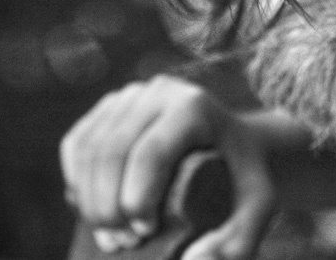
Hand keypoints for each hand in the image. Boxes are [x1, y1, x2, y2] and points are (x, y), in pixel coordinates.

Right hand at [60, 75, 279, 259]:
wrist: (237, 146)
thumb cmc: (246, 179)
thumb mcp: (259, 209)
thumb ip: (238, 242)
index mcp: (195, 106)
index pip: (149, 154)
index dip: (136, 200)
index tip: (145, 233)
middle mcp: (160, 91)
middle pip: (112, 153)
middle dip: (107, 207)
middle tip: (124, 244)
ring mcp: (131, 95)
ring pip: (88, 150)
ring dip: (88, 201)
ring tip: (111, 237)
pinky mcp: (110, 107)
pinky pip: (76, 145)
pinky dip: (76, 183)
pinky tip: (92, 210)